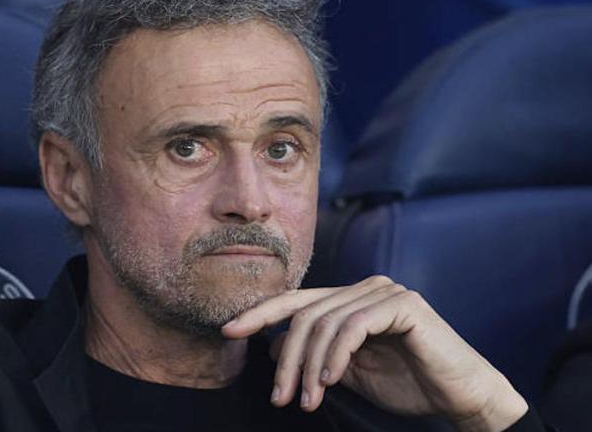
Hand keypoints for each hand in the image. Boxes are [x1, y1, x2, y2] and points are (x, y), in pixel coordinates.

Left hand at [222, 276, 527, 431]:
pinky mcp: (402, 304)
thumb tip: (271, 347)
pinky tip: (331, 380)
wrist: (460, 396)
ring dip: (310, 366)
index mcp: (349, 299)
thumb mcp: (347, 371)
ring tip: (308, 401)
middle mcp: (364, 287)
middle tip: (281, 397)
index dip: (260, 313)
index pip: (296, 301)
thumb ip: (314, 355)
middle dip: (287, 359)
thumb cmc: (406, 383)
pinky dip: (336, 355)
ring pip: (326, 322)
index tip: (229, 330)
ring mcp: (384, 292)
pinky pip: (354, 326)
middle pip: (306, 314)